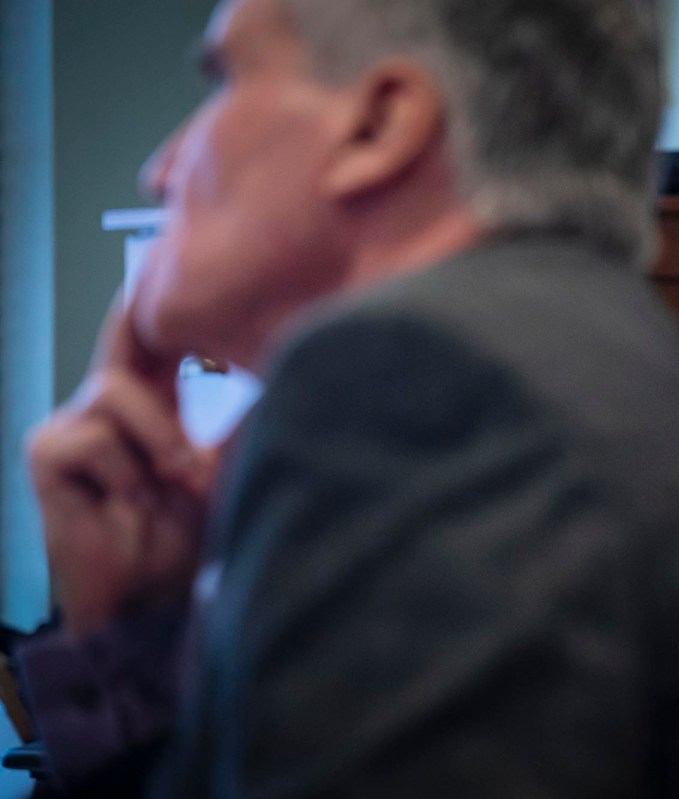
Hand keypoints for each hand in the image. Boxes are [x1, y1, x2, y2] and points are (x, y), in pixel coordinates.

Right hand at [25, 298, 216, 636]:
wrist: (150, 599)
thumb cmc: (191, 533)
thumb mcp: (223, 468)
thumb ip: (235, 422)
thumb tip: (283, 370)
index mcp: (146, 399)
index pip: (150, 337)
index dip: (161, 310)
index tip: (194, 280)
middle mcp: (104, 403)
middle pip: (130, 345)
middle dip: (171, 374)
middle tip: (203, 446)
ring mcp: (70, 424)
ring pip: (115, 390)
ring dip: (160, 442)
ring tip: (175, 483)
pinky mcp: (45, 451)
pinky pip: (94, 435)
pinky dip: (126, 470)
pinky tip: (130, 501)